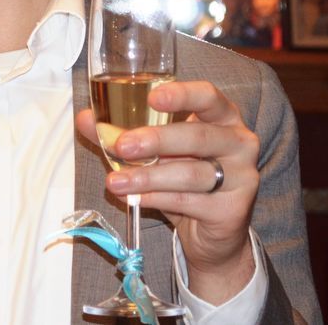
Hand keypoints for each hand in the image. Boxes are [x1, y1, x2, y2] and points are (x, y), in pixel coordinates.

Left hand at [75, 80, 259, 304]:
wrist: (212, 232)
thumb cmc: (182, 176)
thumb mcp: (154, 151)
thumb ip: (122, 132)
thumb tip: (85, 119)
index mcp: (221, 117)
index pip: (208, 97)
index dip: (182, 95)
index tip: (152, 98)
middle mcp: (238, 142)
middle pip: (198, 136)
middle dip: (156, 140)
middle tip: (122, 146)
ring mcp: (242, 176)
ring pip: (191, 173)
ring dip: (148, 177)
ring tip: (115, 182)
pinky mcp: (233, 209)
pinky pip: (189, 201)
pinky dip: (156, 199)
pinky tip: (134, 198)